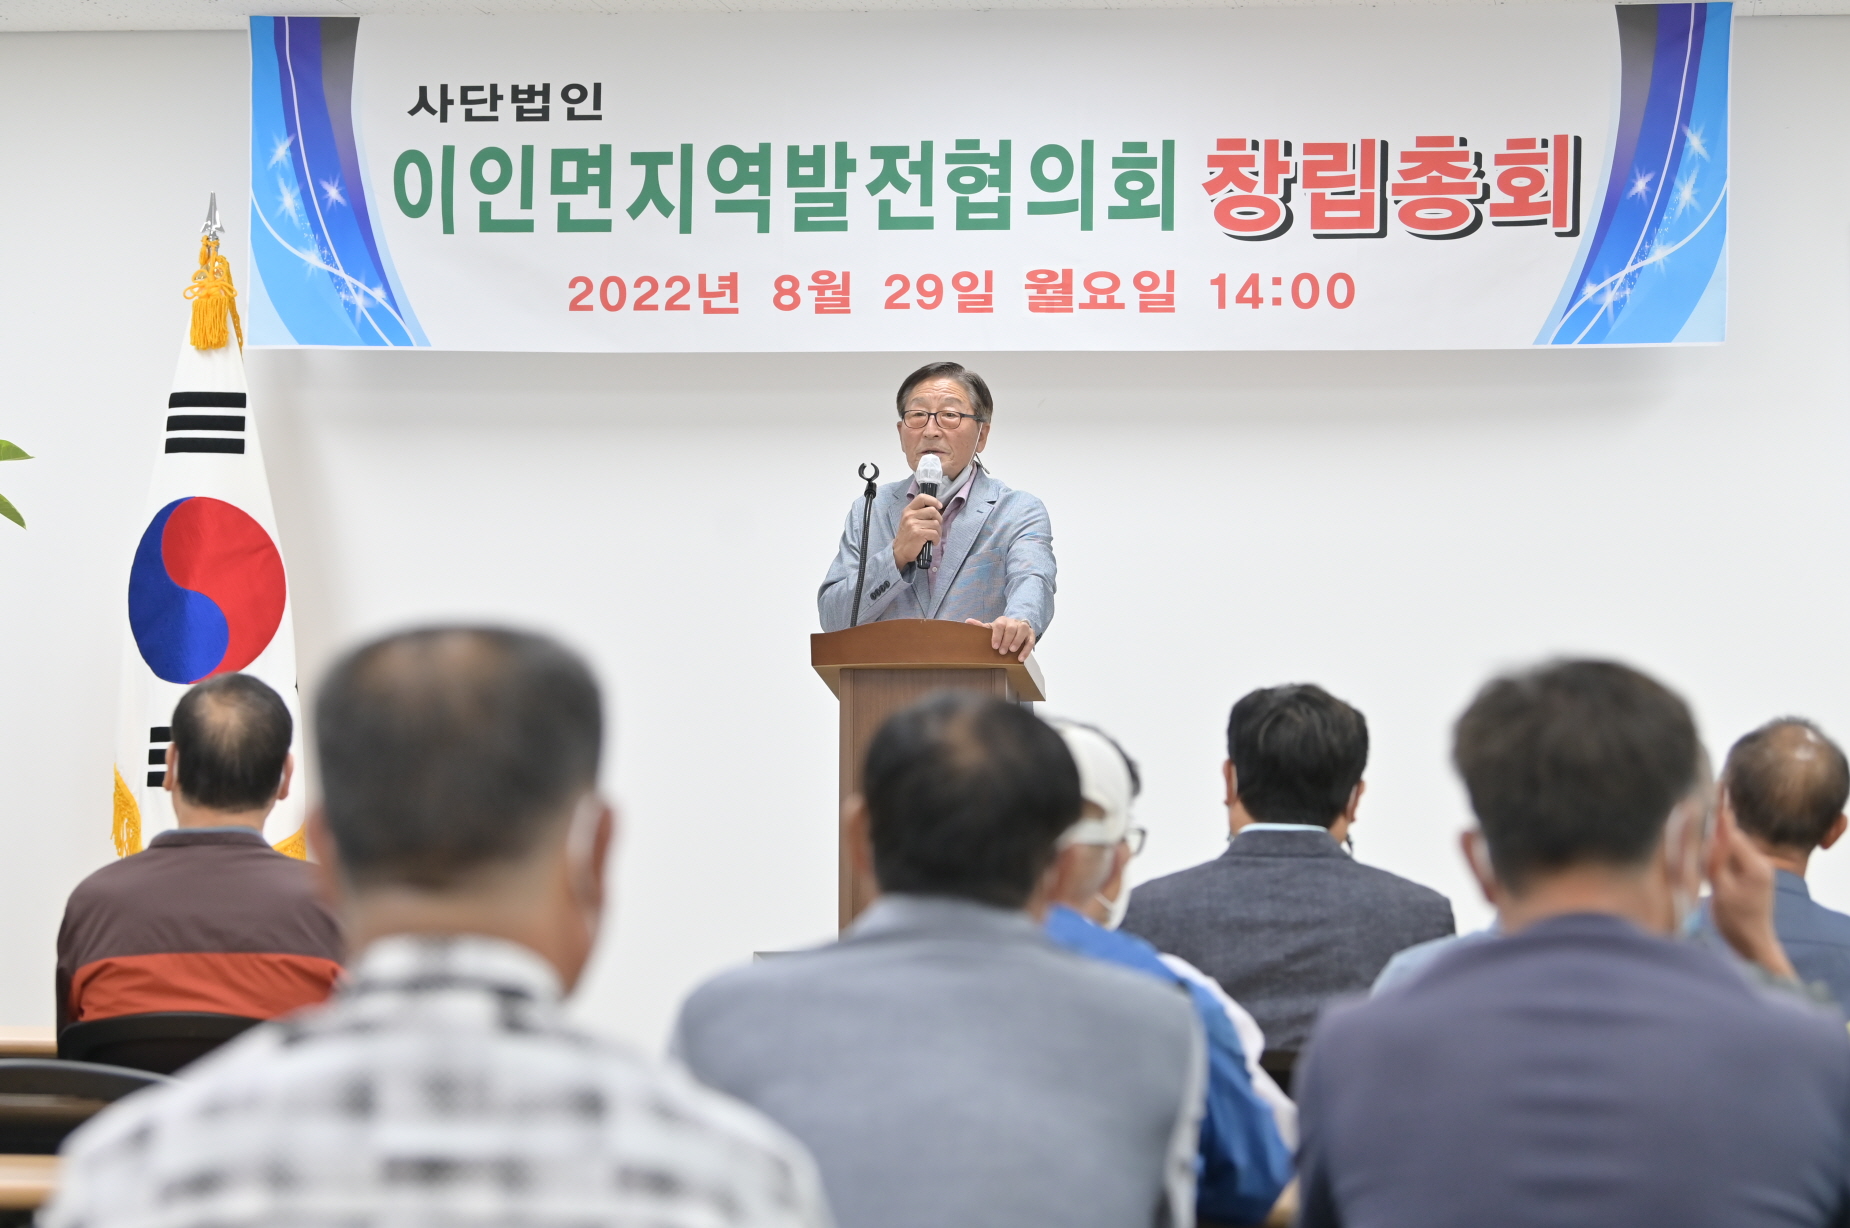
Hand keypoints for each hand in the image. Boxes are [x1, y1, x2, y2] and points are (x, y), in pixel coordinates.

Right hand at [893, 494, 942, 567]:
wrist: (900, 552)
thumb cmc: (908, 536)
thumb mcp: (910, 521)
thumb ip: (920, 513)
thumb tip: (937, 509)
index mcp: (908, 510)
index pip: (922, 498)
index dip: (933, 500)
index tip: (939, 506)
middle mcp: (910, 515)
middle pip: (933, 511)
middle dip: (939, 519)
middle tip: (936, 527)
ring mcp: (913, 524)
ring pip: (936, 523)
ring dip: (938, 532)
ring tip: (934, 537)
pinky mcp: (918, 534)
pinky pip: (935, 533)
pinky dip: (936, 539)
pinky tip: (933, 542)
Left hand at [966, 616, 1034, 661]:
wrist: (1017, 626)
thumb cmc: (1002, 630)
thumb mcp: (992, 628)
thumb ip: (981, 626)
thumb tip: (967, 621)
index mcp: (1002, 621)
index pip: (1000, 625)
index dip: (997, 636)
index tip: (994, 646)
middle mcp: (1013, 622)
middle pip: (1011, 628)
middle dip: (1006, 640)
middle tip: (1002, 651)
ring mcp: (1023, 627)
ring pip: (1022, 631)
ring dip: (1017, 641)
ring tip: (1012, 651)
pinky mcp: (1031, 634)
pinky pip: (1030, 641)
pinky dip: (1026, 650)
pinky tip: (1021, 658)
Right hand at [1707, 797, 1797, 979]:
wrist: (1754, 944)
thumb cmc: (1738, 922)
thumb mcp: (1722, 892)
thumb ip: (1716, 863)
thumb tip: (1708, 837)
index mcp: (1755, 865)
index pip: (1731, 834)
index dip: (1718, 814)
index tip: (1710, 790)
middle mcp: (1758, 863)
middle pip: (1730, 836)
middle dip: (1711, 825)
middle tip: (1692, 804)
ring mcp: (1755, 869)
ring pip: (1729, 846)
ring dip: (1712, 839)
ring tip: (1693, 822)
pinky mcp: (1749, 876)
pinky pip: (1729, 857)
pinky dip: (1715, 852)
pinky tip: (1702, 851)